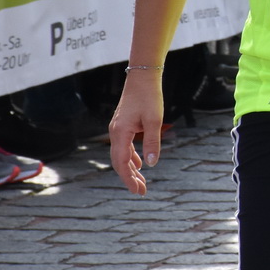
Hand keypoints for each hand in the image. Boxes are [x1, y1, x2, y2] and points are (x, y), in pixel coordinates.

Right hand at [108, 70, 164, 195]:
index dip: (128, 179)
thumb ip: (152, 142)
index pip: (121, 163)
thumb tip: (152, 163)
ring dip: (131, 169)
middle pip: (119, 162)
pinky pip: (124, 146)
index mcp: (120, 133)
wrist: (142, 77)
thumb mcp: (154, 120)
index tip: (137, 191)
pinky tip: (140, 163)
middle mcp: (115, 132)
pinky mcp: (123, 125)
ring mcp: (118, 129)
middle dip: (129, 177)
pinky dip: (131, 157)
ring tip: (142, 181)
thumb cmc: (149, 97)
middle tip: (141, 192)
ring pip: (121, 155)